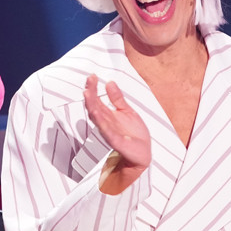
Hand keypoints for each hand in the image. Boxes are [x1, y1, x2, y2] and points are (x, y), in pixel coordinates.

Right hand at [83, 75, 150, 192]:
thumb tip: (109, 82)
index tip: (92, 76)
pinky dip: (101, 123)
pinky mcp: (116, 142)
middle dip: (90, 93)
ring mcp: (110, 132)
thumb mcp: (127, 111)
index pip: (97, 100)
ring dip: (92, 106)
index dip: (93, 88)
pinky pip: (107, 131)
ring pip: (97, 117)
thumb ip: (117, 98)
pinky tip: (97, 114)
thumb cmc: (134, 135)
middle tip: (89, 79)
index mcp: (108, 115)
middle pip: (94, 106)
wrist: (143, 154)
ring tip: (87, 93)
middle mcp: (106, 123)